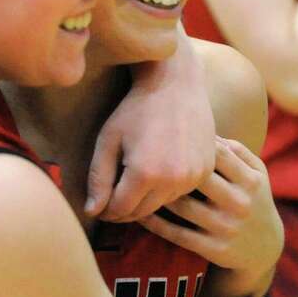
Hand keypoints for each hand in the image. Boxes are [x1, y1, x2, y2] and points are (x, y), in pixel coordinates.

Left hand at [86, 45, 216, 222]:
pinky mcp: (205, 171)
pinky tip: (156, 171)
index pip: (120, 210)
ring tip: (133, 181)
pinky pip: (180, 193)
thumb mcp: (108, 141)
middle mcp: (173, 180)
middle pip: (141, 212)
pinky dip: (166, 189)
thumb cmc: (135, 109)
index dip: (105, 210)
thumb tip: (92, 212)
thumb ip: (98, 178)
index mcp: (145, 173)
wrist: (176, 84)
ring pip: (161, 205)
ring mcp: (193, 177)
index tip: (98, 205)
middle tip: (111, 198)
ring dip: (145, 200)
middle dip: (123, 209)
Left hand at [138, 139, 282, 288]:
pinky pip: (176, 233)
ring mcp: (226, 227)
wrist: (264, 248)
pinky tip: (139, 210)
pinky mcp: (213, 249)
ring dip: (155, 194)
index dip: (192, 140)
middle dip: (169, 165)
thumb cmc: (253, 198)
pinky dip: (154, 222)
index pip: (218, 153)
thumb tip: (207, 132)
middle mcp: (239, 203)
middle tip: (142, 153)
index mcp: (250, 180)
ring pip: (182, 206)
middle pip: (197, 178)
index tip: (169, 133)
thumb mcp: (256, 173)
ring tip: (134, 181)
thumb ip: (236, 151)